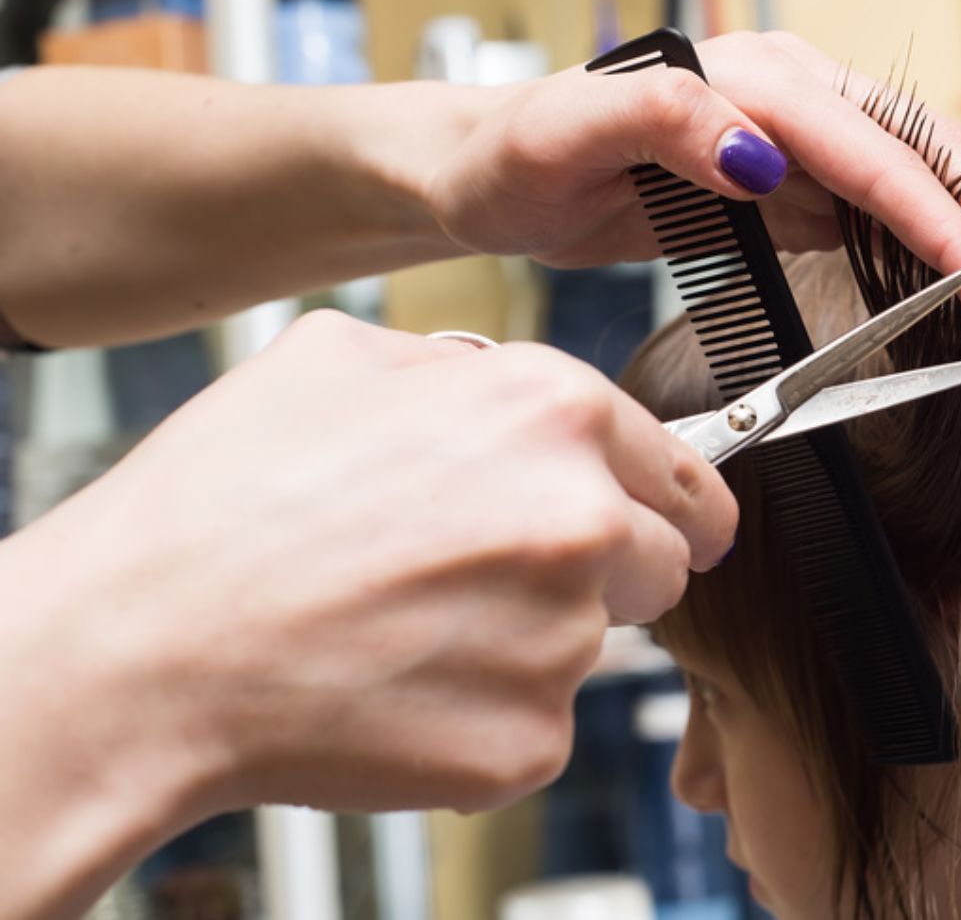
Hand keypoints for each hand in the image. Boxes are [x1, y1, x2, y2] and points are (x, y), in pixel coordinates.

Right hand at [0, 311, 736, 913]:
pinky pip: (535, 723)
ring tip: (405, 625)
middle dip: (602, 572)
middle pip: (658, 564)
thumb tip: (500, 384)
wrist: (141, 652)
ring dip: (525, 641)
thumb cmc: (218, 504)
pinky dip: (482, 715)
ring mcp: (560, 639)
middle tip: (493, 580)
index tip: (667, 527)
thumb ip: (458, 367)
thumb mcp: (336, 359)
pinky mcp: (528, 739)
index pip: (680, 471)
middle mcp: (578, 520)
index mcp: (549, 412)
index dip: (666, 503)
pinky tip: (394, 684)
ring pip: (587, 645)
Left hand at [425, 31, 960, 372]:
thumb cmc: (520, 148)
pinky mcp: (796, 183)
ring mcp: (803, 140)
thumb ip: (665, 117)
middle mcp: (797, 98)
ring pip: (929, 191)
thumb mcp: (568, 132)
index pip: (880, 158)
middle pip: (936, 166)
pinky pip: (890, 217)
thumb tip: (764, 153)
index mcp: (759, 77)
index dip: (950, 233)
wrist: (493, 167)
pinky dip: (945, 265)